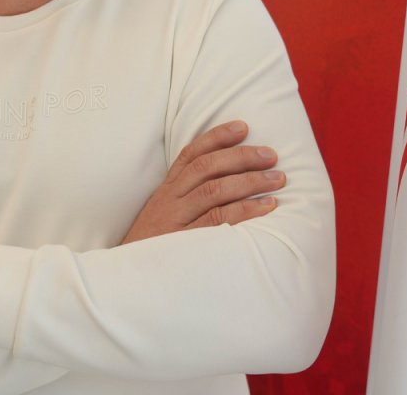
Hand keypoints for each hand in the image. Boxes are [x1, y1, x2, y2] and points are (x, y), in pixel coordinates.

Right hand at [121, 120, 283, 243]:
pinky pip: (220, 220)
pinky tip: (267, 207)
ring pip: (215, 190)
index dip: (217, 137)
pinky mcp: (185, 242)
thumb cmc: (153, 248)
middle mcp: (170, 200)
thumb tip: (228, 181)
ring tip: (277, 179)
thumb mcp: (163, 217)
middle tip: (271, 155)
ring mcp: (177, 220)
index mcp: (166, 191)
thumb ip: (186, 199)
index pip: (190, 154)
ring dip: (250, 181)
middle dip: (241, 157)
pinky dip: (246, 210)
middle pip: (207, 168)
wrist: (128, 280)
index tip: (243, 127)